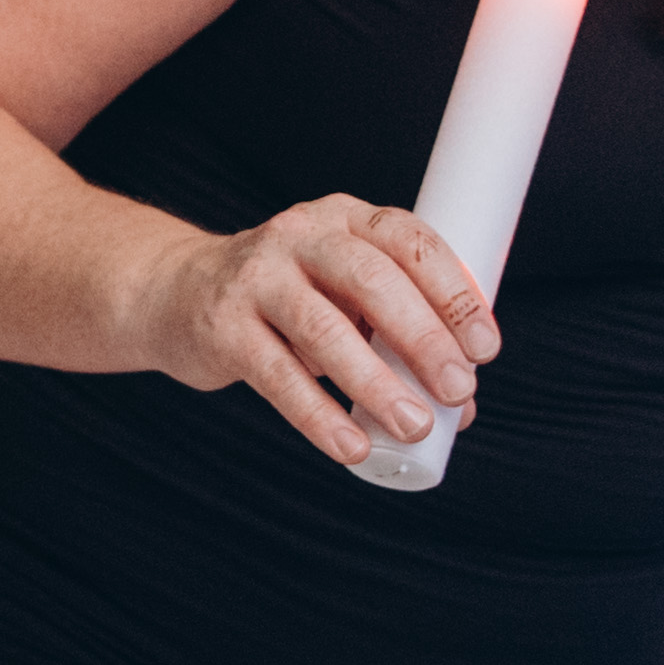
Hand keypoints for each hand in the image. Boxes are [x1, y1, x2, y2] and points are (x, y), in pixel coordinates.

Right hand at [129, 195, 491, 467]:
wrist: (178, 294)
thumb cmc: (285, 299)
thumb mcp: (342, 295)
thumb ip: (397, 338)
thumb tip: (464, 409)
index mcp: (345, 220)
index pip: (409, 241)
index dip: (454, 292)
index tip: (485, 347)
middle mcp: (301, 236)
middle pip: (371, 281)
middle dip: (423, 338)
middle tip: (459, 389)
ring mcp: (256, 278)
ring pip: (324, 329)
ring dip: (375, 383)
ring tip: (414, 425)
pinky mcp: (224, 327)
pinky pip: (277, 376)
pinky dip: (319, 415)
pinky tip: (351, 445)